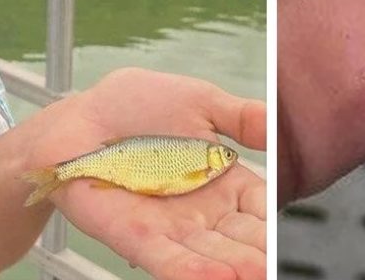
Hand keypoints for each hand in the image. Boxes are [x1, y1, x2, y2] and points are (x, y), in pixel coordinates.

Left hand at [31, 68, 264, 279]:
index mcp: (223, 182)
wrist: (82, 115)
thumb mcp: (201, 102)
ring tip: (253, 275)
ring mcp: (169, 228)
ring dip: (232, 269)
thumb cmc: (137, 106)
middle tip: (270, 266)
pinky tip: (217, 278)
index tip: (282, 233)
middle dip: (257, 256)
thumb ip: (244, 116)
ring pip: (209, 256)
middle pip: (239, 241)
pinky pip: (166, 259)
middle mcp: (202, 212)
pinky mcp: (135, 236)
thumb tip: (280, 122)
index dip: (272, 222)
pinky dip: (190, 270)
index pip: (259, 209)